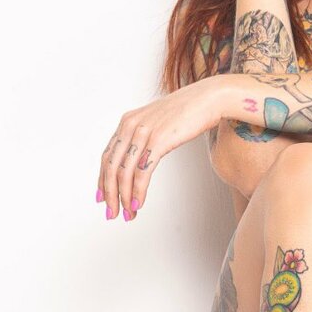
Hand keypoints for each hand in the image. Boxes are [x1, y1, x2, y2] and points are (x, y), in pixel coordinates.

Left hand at [96, 77, 222, 220]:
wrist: (209, 98)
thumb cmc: (189, 110)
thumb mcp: (159, 121)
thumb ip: (146, 135)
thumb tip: (142, 155)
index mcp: (127, 121)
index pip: (107, 155)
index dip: (102, 179)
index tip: (102, 197)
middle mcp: (130, 126)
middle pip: (111, 166)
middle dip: (109, 193)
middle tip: (111, 212)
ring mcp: (143, 132)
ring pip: (124, 172)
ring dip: (124, 197)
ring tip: (128, 213)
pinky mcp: (158, 140)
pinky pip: (142, 172)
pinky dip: (138, 191)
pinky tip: (138, 203)